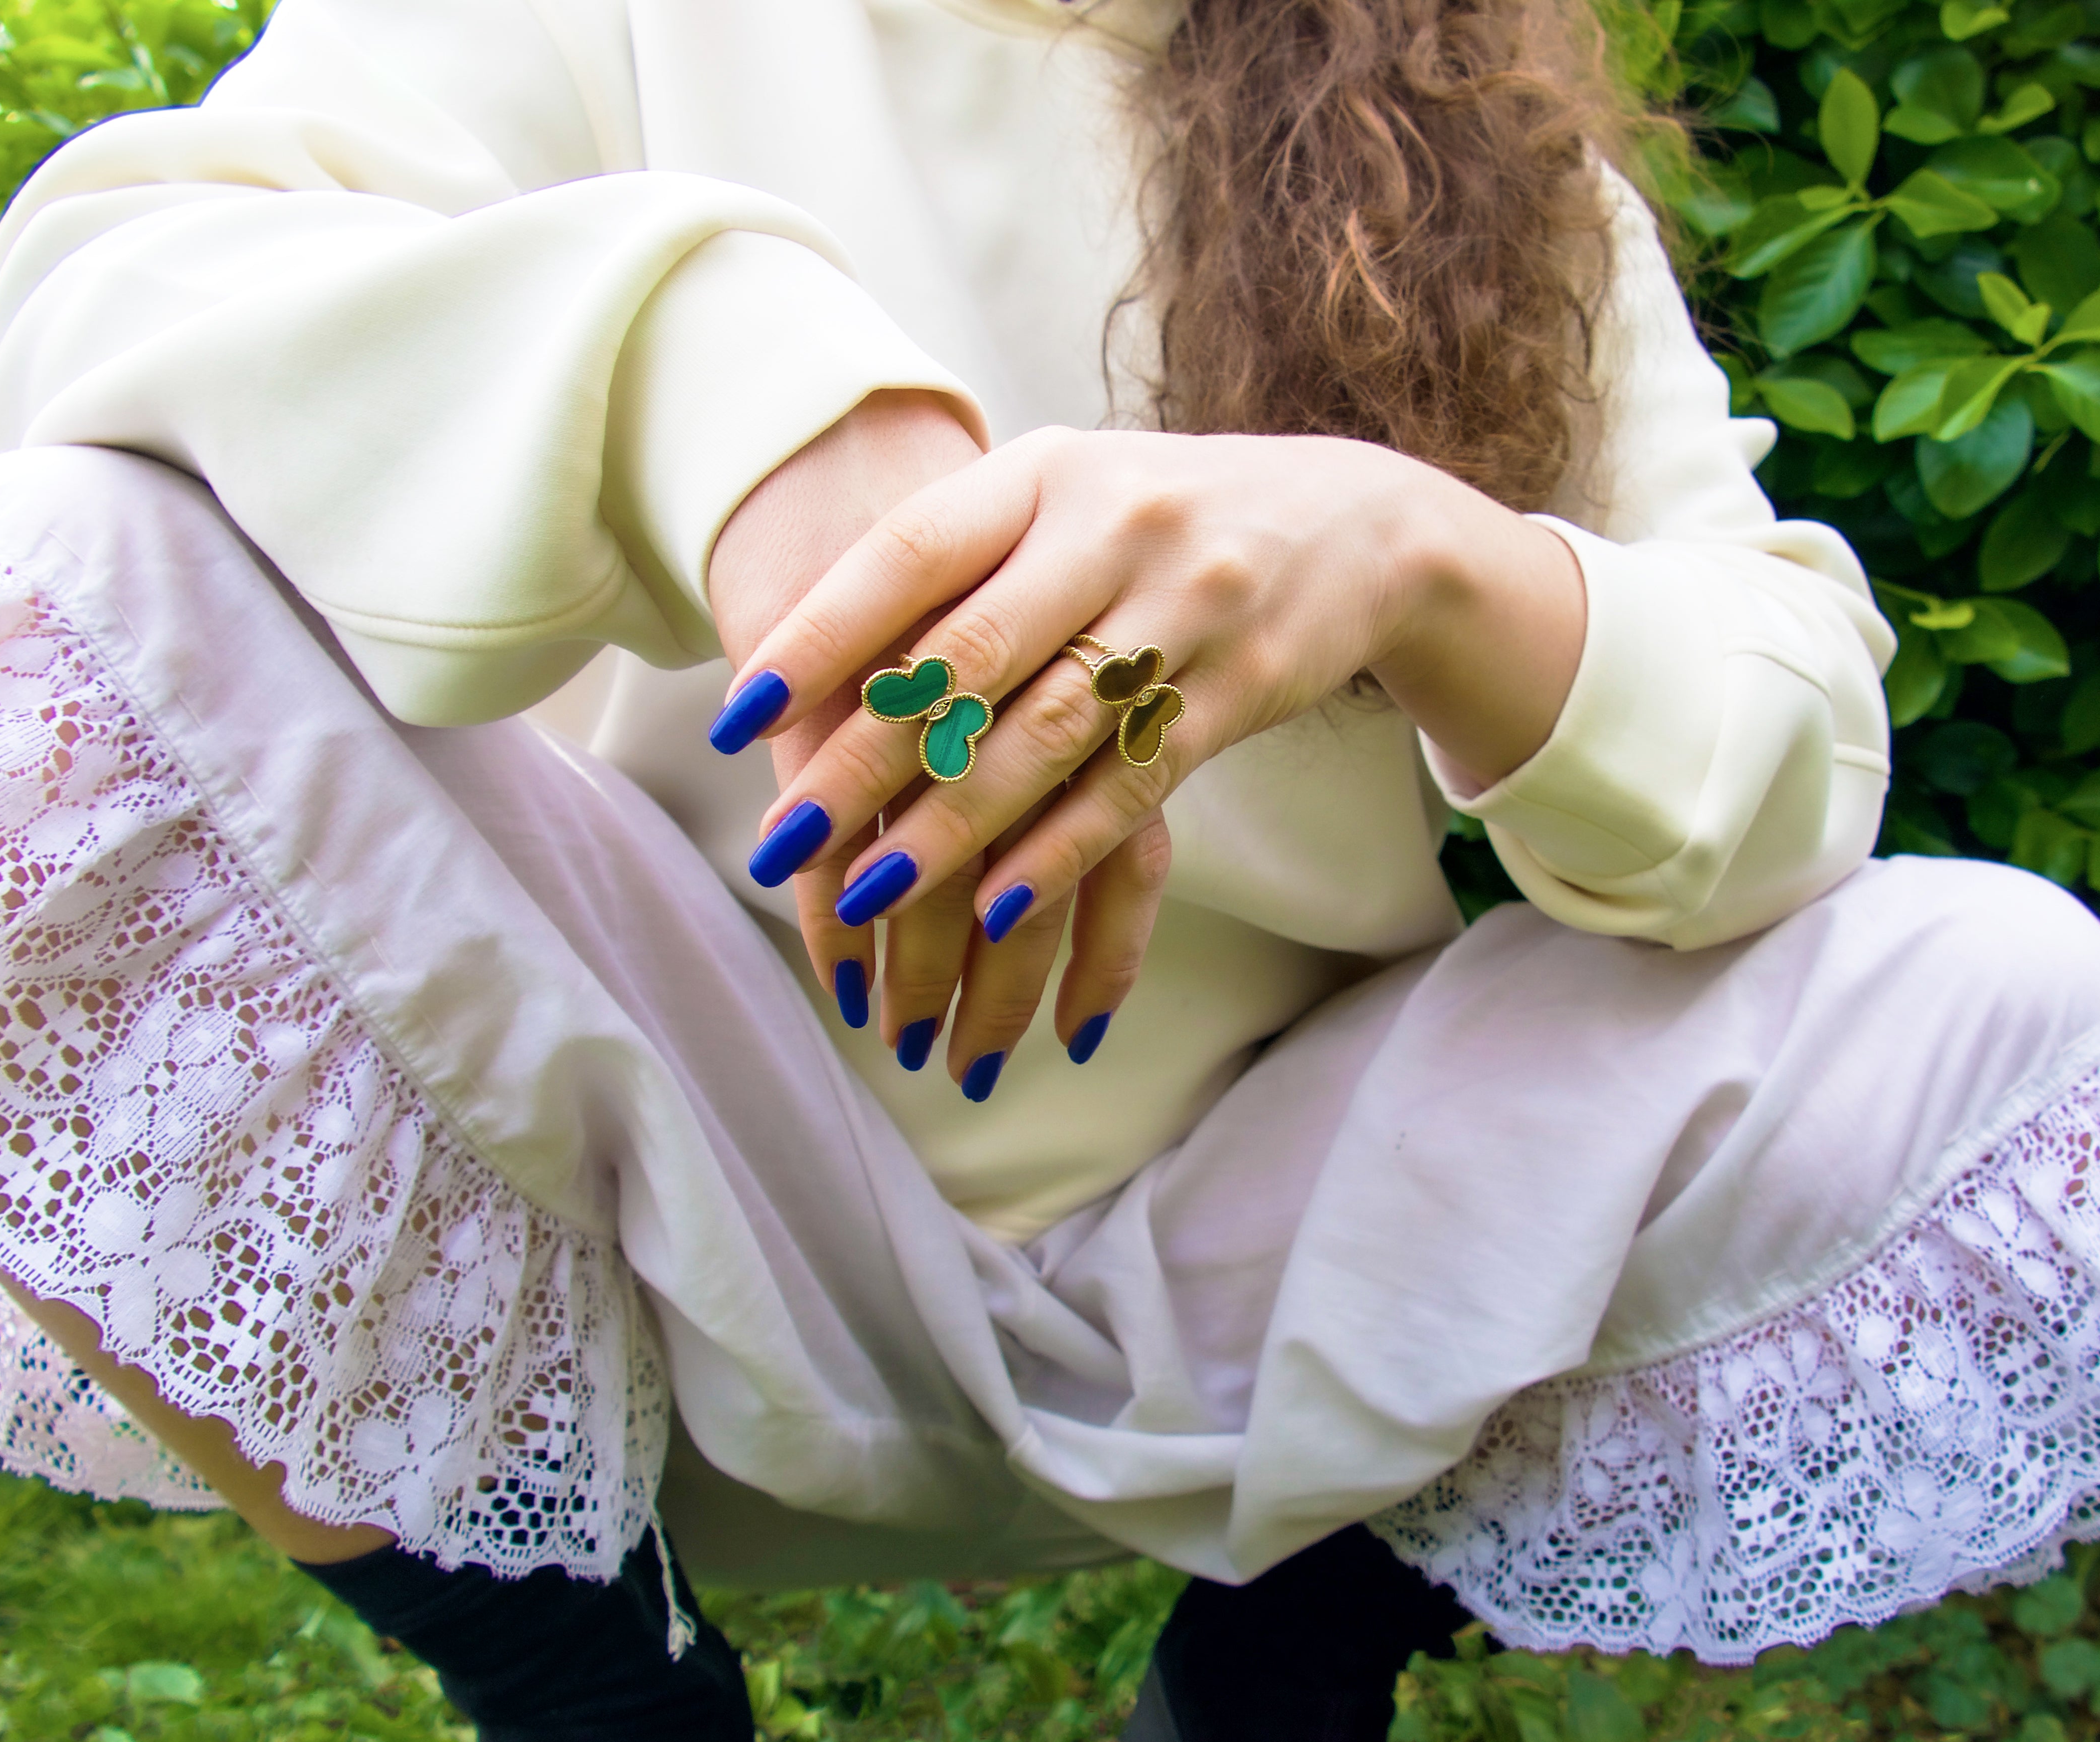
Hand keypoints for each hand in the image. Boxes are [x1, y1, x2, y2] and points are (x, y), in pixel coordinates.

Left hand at [720, 427, 1586, 1035]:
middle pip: (971, 658)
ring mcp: (1188, 607)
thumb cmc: (1162, 521)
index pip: (910, 556)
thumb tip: (812, 674)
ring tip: (869, 896)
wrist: (1359, 521)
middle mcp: (1113, 529)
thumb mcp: (1063, 503)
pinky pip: (1139, 781)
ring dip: (954, 825)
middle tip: (782, 840)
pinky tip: (1002, 909)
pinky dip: (1065, 849)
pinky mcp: (1245, 685)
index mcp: (1043, 473)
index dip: (821, 637)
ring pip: (1051, 731)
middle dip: (866, 760)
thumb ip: (959, 571)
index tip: (740, 717)